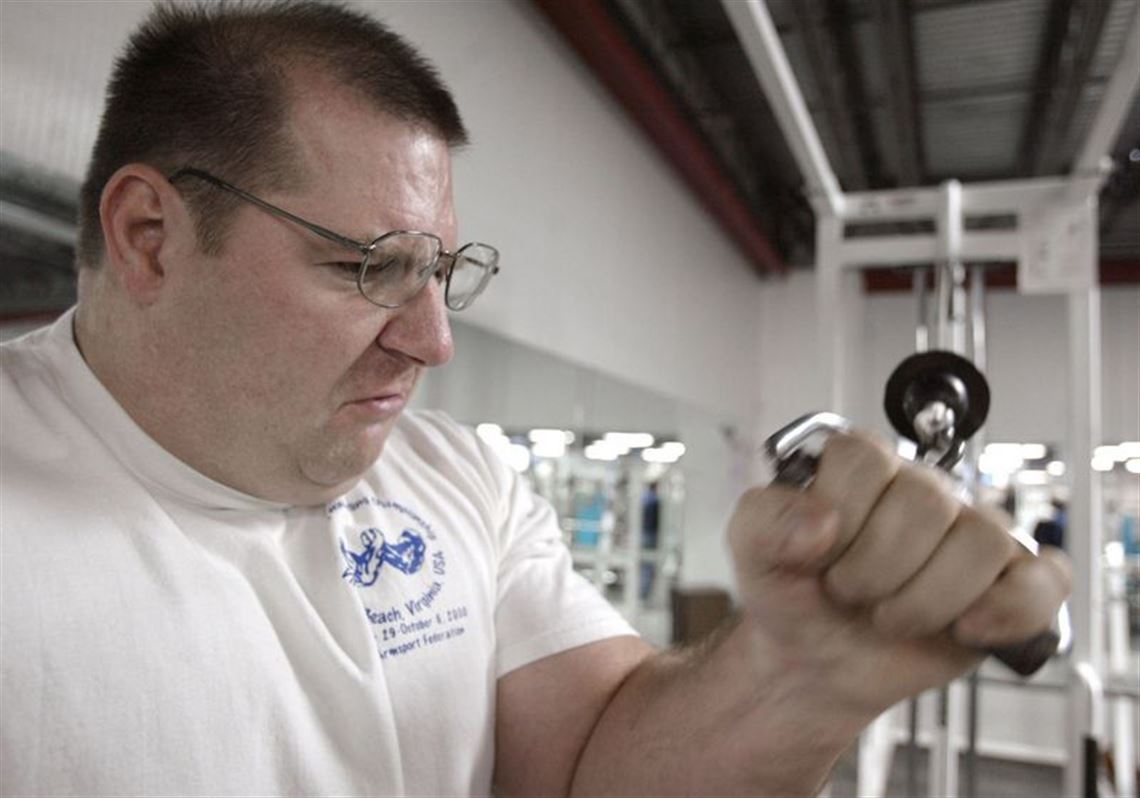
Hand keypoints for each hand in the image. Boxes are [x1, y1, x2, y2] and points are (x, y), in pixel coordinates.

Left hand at [728, 431, 1070, 713]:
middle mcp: (924, 492)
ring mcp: (971, 536)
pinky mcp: (1009, 585)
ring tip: (892, 615)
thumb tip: (820, 520)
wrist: (814, 661)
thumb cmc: (793, 593)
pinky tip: (965, 628)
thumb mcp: (752, 551)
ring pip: (984, 540)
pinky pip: (1045, 581)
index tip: (819, 555)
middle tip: (851, 593)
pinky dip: (1008, 610)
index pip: (867, 458)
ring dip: (927, 599)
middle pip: (929, 502)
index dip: (841, 515)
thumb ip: (765, 520)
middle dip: (876, 568)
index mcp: (864, 469)